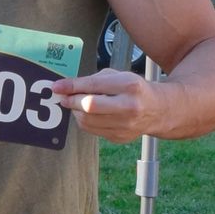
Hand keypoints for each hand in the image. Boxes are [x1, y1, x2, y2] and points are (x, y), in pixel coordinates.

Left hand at [54, 67, 175, 142]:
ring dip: (76, 112)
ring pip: (87, 121)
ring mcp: (125, 125)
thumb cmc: (134, 89)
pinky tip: (87, 113)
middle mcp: (129, 107)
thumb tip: (66, 88)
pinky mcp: (120, 137)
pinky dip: (85, 121)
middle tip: (63, 97)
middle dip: (71, 101)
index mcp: (130, 86)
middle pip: (89, 106)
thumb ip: (93, 80)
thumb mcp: (118, 75)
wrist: (158, 110)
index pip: (93, 87)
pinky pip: (93, 130)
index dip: (71, 87)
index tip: (56, 87)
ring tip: (76, 104)